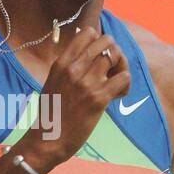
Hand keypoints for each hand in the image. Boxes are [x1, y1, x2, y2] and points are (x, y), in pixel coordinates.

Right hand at [22, 25, 130, 173]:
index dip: (99, 42)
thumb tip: (85, 51)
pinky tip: (117, 95)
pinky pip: (124, 78)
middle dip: (114, 53)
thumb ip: (68, 66)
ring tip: (115, 84)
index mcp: (62, 62)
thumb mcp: (53, 81)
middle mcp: (74, 68)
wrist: (47, 140)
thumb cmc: (51, 113)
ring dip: (121, 68)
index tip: (98, 58)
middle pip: (107, 42)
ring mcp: (86, 83)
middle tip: (111, 70)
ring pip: (117, 57)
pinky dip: (126, 85)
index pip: (88, 33)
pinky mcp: (98, 99)